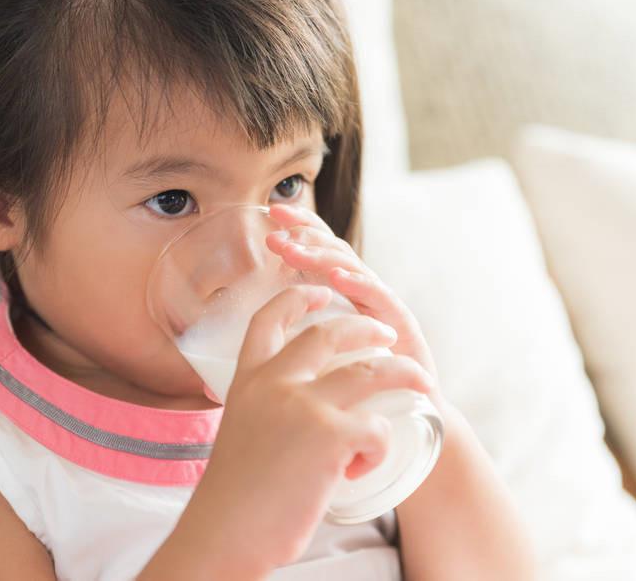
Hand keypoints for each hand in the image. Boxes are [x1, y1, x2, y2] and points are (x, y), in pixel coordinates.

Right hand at [175, 284, 434, 575]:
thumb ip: (270, 408)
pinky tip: (359, 468)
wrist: (224, 535)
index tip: (324, 292)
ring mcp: (303, 406)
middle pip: (330, 333)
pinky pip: (376, 427)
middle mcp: (273, 383)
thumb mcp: (242, 431)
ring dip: (403, 373)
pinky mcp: (330, 436)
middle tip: (388, 335)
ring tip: (422, 382)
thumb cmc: (234, 497)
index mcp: (247, 380)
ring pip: (371, 371)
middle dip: (367, 328)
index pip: (270, 319)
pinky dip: (377, 447)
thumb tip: (311, 405)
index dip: (299, 298)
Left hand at [265, 204, 447, 412]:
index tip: (271, 212)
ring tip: (294, 251)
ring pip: (354, 270)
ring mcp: (385, 308)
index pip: (323, 249)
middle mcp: (366, 294)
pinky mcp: (403, 327)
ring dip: (322, 257)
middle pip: (337, 252)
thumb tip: (230, 342)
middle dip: (305, 235)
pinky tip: (338, 278)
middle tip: (275, 230)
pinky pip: (380, 300)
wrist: (405, 423)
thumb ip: (292, 338)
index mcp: (345, 294)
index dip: (301, 227)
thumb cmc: (358, 392)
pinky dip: (359, 285)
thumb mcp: (318, 357)